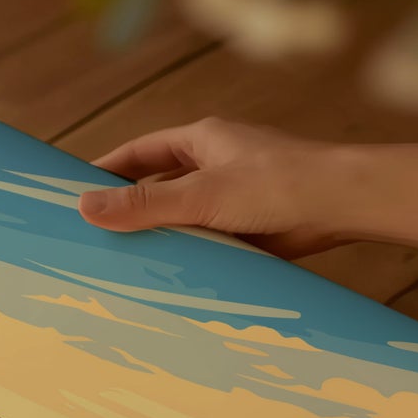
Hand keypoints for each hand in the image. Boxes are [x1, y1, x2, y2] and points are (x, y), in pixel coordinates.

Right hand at [78, 117, 347, 256]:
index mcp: (202, 140)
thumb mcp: (201, 194)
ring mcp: (232, 197)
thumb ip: (144, 203)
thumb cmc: (277, 184)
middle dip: (128, 209)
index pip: (140, 152)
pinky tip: (166, 277)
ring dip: (158, 236)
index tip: (73, 192)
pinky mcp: (247, 227)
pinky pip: (205, 241)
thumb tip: (84, 207)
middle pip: (157, 185)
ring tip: (120, 263)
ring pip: (180, 217)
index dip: (106, 170)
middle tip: (90, 235)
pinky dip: (186, 255)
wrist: (344, 205)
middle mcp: (215, 165)